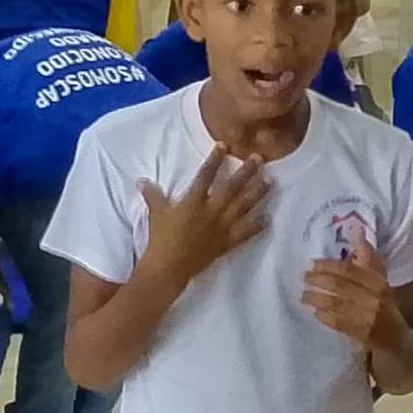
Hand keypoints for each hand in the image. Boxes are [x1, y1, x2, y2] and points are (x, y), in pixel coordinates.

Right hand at [141, 152, 269, 287]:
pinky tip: (267, 218)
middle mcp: (212, 211)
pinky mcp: (227, 242)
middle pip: (232, 187)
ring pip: (244, 206)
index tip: (224, 146)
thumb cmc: (161, 238)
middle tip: (259, 159)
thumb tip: (142, 181)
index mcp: (194, 201)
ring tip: (269, 181)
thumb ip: (153, 196)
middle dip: (246, 172)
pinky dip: (257, 226)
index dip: (215, 159)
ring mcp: (222, 227)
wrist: (170, 267)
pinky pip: (246, 233)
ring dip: (257, 193)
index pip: (206, 175)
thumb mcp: (156, 214)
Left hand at [298, 230, 393, 347]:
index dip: (327, 265)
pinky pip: (338, 323)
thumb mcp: (380, 278)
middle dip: (317, 280)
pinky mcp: (362, 335)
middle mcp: (373, 298)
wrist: (400, 338)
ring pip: (335, 304)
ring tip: (303, 295)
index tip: (311, 263)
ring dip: (315, 298)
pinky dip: (324, 316)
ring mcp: (368, 318)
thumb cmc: (386, 303)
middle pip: (339, 286)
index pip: (348, 270)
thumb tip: (356, 229)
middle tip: (303, 277)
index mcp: (378, 282)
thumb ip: (367, 256)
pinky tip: (315, 312)